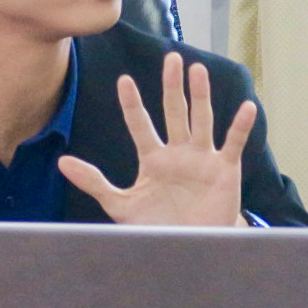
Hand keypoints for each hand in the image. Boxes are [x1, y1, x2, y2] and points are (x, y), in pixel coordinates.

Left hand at [58, 52, 256, 226]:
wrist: (189, 248)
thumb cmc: (156, 224)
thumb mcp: (121, 205)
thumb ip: (94, 182)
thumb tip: (61, 162)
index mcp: (152, 158)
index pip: (140, 125)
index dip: (133, 104)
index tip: (123, 81)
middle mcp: (178, 152)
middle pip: (174, 112)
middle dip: (172, 86)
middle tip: (172, 58)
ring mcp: (202, 158)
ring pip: (201, 120)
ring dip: (201, 96)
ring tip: (198, 70)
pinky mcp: (224, 170)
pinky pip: (233, 144)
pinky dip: (240, 127)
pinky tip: (246, 107)